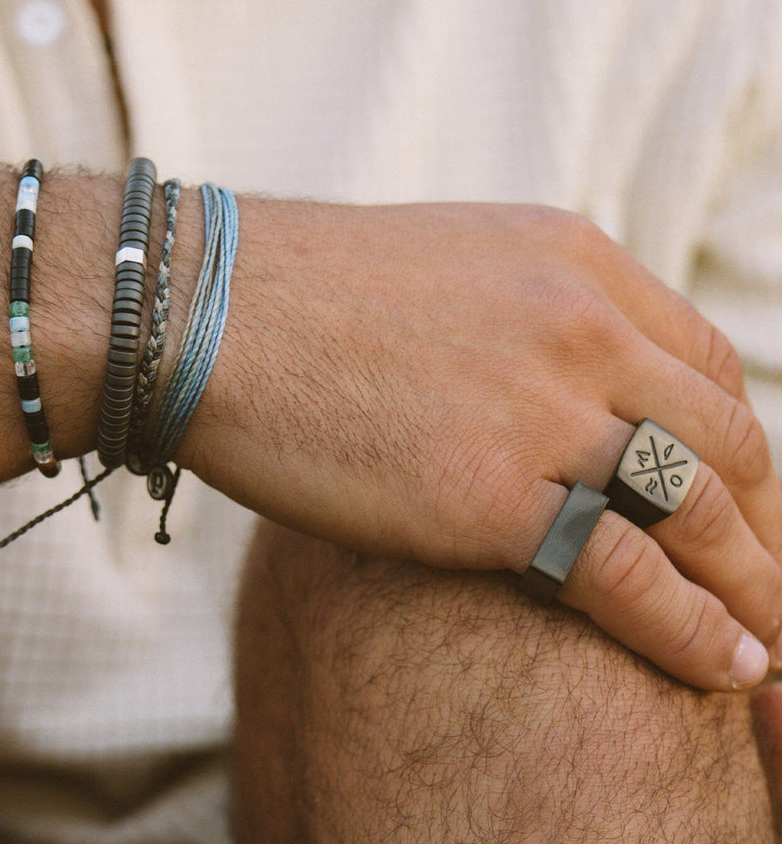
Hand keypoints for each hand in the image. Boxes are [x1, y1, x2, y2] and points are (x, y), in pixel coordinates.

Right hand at [180, 199, 781, 691]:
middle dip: (763, 521)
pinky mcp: (489, 495)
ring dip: (754, 586)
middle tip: (768, 580)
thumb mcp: (444, 270)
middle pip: (724, 439)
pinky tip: (725, 666)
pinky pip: (630, 575)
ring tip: (770, 645)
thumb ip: (519, 316)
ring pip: (700, 510)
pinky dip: (693, 630)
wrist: (201, 311)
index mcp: (571, 261)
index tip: (737, 501)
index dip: (737, 443)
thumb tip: (552, 383)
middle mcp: (578, 325)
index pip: (704, 363)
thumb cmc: (300, 294)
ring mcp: (540, 409)